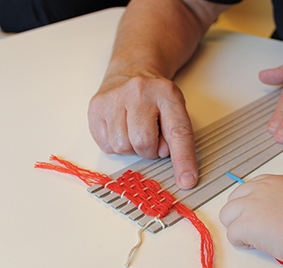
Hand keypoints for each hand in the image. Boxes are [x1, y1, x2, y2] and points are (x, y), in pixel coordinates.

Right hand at [88, 73, 197, 188]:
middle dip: (150, 150)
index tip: (186, 181)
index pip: (178, 132)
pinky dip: (116, 145)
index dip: (183, 160)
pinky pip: (106, 145)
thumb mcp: (175, 110)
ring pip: (122, 146)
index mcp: (167, 94)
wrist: (131, 71)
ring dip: (132, 148)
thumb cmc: (156, 97)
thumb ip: (176, 136)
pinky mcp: (96, 107)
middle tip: (152, 138)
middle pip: (143, 142)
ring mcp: (114, 98)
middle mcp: (139, 92)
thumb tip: (169, 161)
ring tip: (135, 131)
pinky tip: (121, 128)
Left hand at [219, 174, 282, 267]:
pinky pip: (232, 235)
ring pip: (227, 214)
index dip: (253, 203)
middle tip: (256, 228)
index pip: (252, 186)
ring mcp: (251, 205)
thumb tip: (279, 212)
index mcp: (277, 181)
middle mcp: (261, 189)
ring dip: (237, 226)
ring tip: (255, 238)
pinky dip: (242, 243)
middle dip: (241, 213)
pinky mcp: (245, 224)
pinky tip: (259, 245)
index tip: (260, 214)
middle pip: (235, 198)